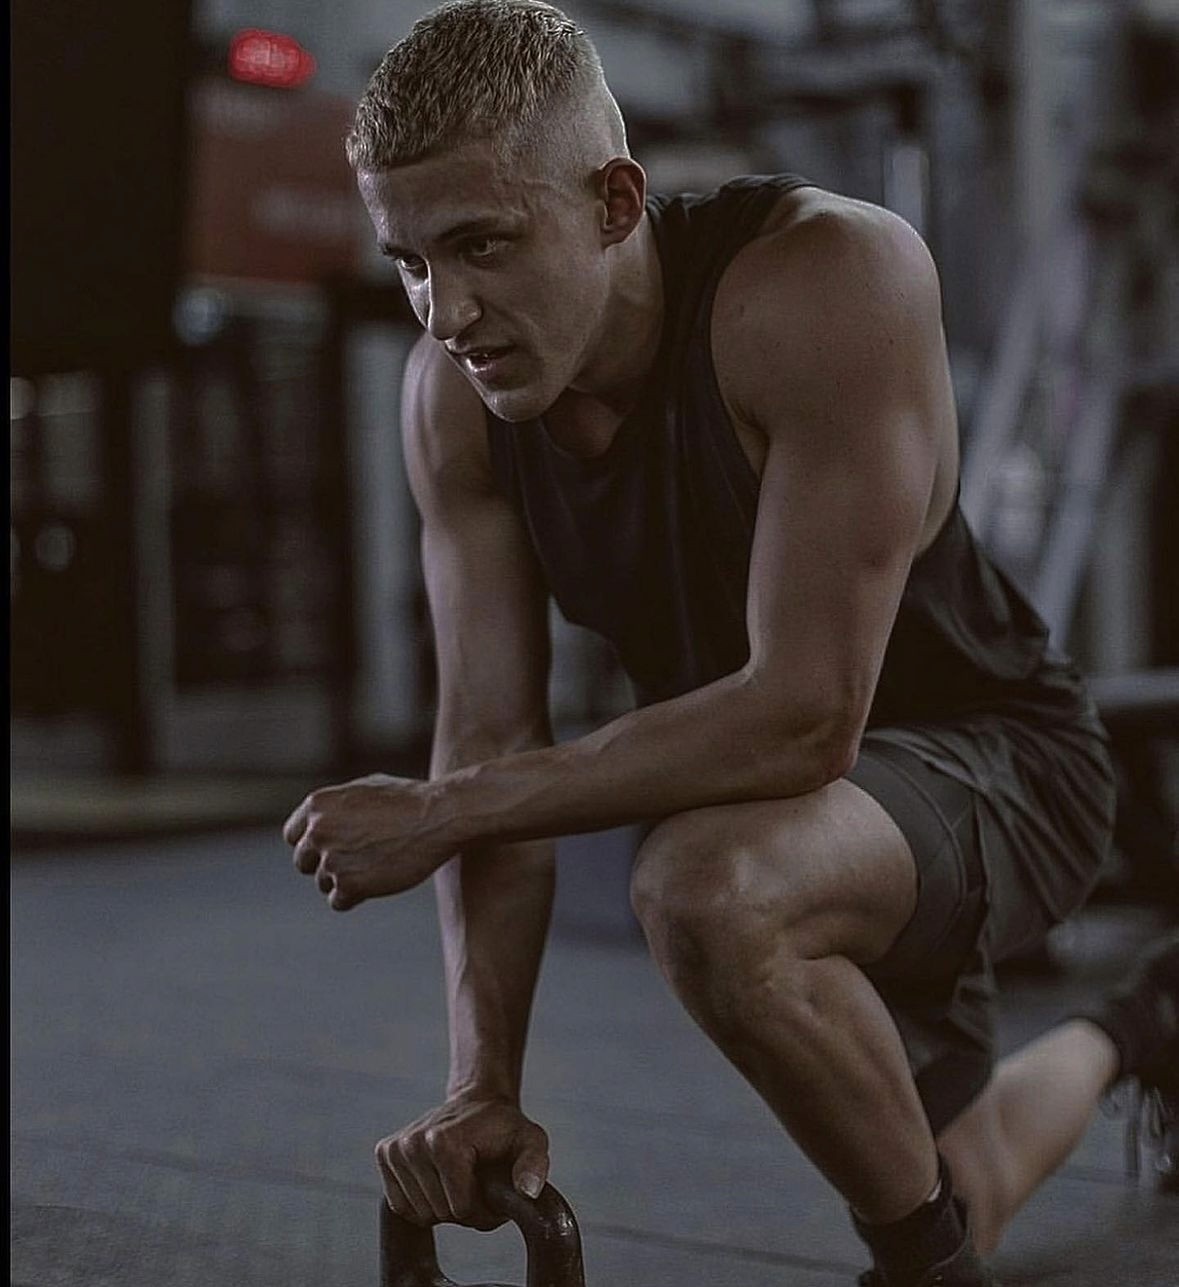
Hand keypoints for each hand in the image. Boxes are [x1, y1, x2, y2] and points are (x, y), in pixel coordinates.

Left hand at [283, 773, 449, 910]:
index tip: (329, 849)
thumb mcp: (366, 788)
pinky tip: (376, 882)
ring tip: (376, 866)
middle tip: (355, 861)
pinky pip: (338, 901)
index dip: (311, 844)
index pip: (293, 835)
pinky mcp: (350, 884)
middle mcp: (318, 831)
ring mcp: (332, 859)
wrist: (439, 816)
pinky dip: (355, 897)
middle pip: (303, 862)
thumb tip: (321, 820)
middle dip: (324, 864)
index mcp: (318, 805)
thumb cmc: (409, 799)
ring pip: (323, 883)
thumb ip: (337, 806)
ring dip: (345, 880)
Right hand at [375, 1096, 549, 1229]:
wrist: (477, 1101)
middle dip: (464, 1208)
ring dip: (444, 1205)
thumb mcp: (530, 1141)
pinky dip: (422, 1201)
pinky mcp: (385, 1153)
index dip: (483, 1210)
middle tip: (478, 1182)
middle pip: (439, 1214)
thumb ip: (534, 1165)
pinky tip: (438, 1178)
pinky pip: (401, 1206)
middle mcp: (412, 1143)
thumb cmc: (504, 1127)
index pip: (461, 1210)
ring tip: (461, 1177)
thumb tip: (528, 1192)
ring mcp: (395, 1148)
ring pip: (420, 1214)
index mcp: (443, 1142)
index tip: (493, 1189)